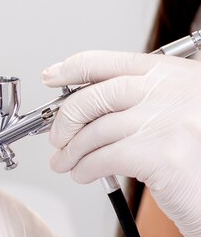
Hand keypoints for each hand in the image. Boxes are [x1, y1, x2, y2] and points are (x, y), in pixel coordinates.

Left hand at [42, 51, 200, 236]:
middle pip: (95, 96)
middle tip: (57, 139)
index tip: (51, 77)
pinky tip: (84, 174)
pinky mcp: (163, 156)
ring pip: (96, 131)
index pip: (111, 62)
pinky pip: (104, 158)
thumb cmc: (196, 159)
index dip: (73, 69)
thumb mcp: (173, 114)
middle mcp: (174, 91)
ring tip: (65, 163)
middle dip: (66, 120)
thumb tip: (79, 107)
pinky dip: (86, 168)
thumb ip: (136, 103)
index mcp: (174, 75)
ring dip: (72, 151)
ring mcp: (170, 121)